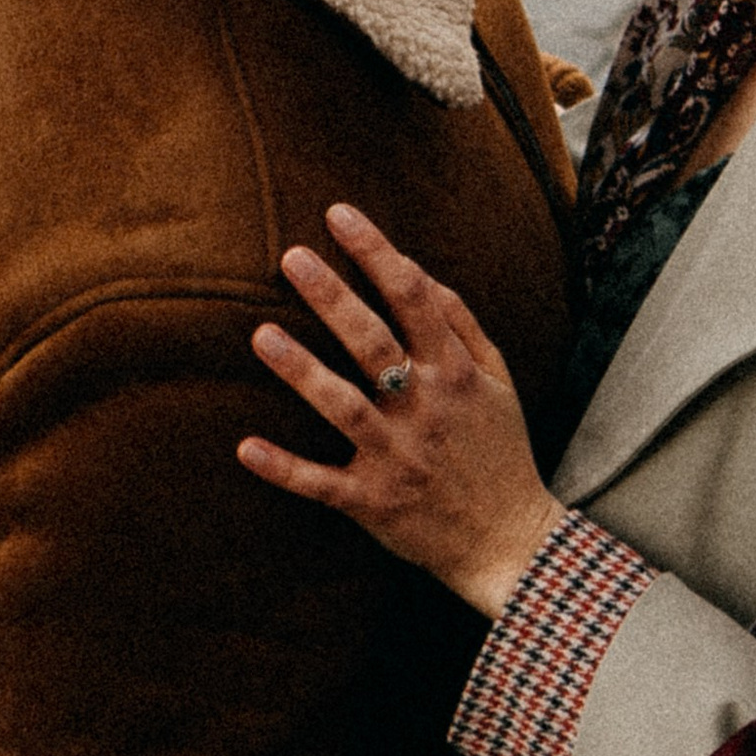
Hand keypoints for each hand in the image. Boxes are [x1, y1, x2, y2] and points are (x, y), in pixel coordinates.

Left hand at [238, 205, 560, 620]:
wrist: (510, 540)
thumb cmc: (499, 449)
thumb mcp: (497, 379)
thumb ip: (459, 323)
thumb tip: (414, 269)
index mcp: (455, 373)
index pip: (416, 298)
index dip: (377, 252)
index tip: (339, 215)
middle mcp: (425, 409)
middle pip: (374, 343)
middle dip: (333, 298)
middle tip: (291, 257)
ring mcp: (396, 457)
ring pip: (344, 407)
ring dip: (302, 372)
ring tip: (261, 335)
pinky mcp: (373, 502)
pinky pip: (322, 484)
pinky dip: (284, 469)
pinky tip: (245, 447)